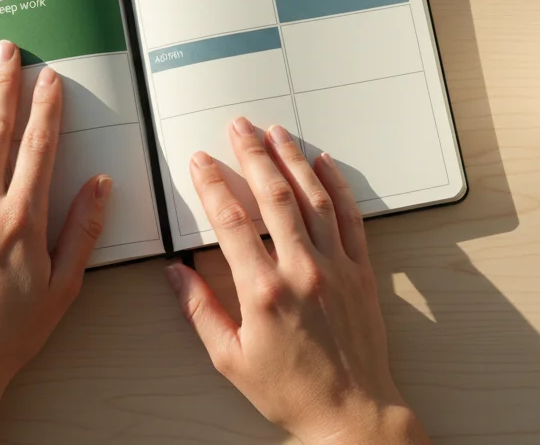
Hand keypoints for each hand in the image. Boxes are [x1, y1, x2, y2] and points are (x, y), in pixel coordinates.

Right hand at [165, 118, 429, 444]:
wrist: (350, 412)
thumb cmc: (291, 391)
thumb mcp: (230, 359)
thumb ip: (201, 310)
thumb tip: (177, 273)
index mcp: (264, 291)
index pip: (232, 221)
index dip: (212, 185)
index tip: (201, 162)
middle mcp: (302, 270)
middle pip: (274, 196)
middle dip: (253, 155)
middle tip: (238, 127)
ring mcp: (336, 267)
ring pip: (313, 198)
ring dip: (292, 159)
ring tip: (275, 132)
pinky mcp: (361, 271)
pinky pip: (350, 217)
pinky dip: (337, 186)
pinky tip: (323, 163)